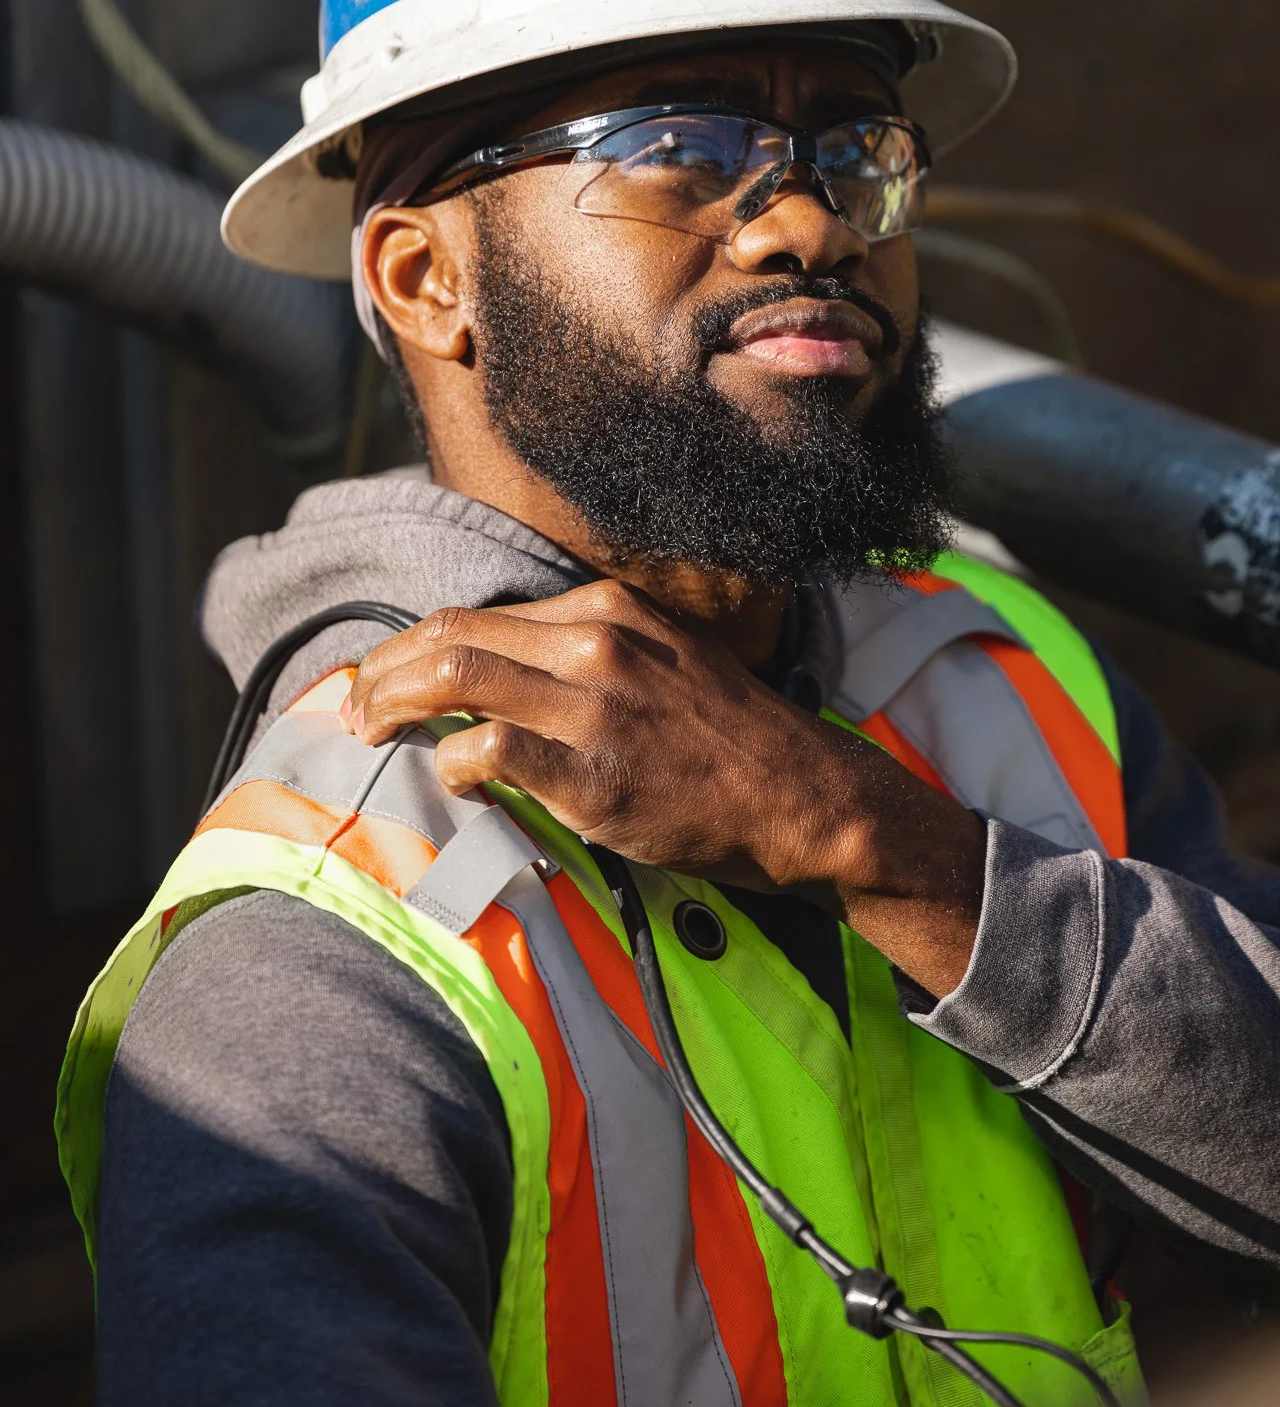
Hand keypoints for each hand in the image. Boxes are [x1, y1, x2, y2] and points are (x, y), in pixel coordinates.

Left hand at [344, 580, 985, 994]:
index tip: (380, 678)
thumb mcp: (661, 660)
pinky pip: (492, 750)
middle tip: (351, 709)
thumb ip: (586, 654)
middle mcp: (595, 640)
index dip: (411, 646)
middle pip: (449, 635)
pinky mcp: (595, 770)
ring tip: (367, 735)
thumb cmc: (726, 740)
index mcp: (606, 609)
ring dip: (391, 706)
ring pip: (455, 677)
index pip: (477, 615)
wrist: (801, 797)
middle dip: (382, 670)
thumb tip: (501, 676)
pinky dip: (453, 762)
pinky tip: (449, 778)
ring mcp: (594, 703)